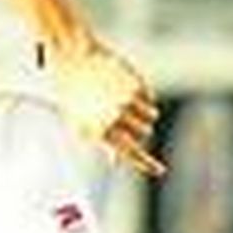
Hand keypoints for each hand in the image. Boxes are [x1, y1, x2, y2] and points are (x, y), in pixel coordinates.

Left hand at [52, 43, 164, 177]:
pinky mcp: (135, 84)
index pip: (129, 153)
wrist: (72, 60)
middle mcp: (114, 118)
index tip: (160, 171)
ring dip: (143, 113)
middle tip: (124, 115)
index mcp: (98, 130)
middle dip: (139, 127)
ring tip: (122, 102)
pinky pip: (151, 99)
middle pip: (145, 133)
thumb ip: (100, 144)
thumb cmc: (73, 96)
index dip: (146, 164)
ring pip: (152, 117)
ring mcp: (126, 101)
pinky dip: (143, 97)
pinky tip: (124, 88)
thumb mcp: (79, 122)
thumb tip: (114, 162)